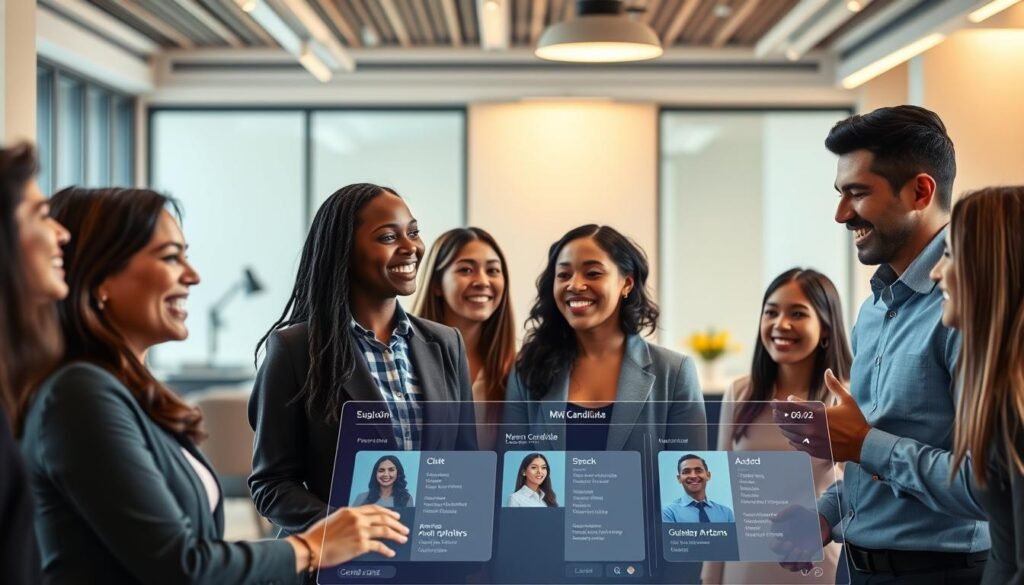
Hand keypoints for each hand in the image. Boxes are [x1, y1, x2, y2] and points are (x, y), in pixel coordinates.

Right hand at [292, 505, 409, 571]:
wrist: (311, 547)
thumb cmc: (318, 536)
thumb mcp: (335, 519)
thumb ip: (349, 519)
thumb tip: (361, 523)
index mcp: (351, 511)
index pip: (375, 509)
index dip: (388, 512)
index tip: (396, 517)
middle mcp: (357, 519)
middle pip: (383, 518)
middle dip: (397, 524)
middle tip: (404, 529)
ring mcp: (360, 531)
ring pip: (385, 531)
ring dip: (396, 535)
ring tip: (403, 539)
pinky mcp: (360, 545)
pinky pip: (379, 546)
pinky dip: (387, 550)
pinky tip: (391, 552)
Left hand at [776, 370, 870, 462]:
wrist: (864, 445)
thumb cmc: (856, 422)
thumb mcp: (847, 400)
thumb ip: (834, 385)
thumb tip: (828, 371)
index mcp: (819, 414)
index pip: (793, 408)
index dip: (781, 404)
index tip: (776, 401)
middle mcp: (813, 428)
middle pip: (788, 421)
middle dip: (779, 415)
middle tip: (775, 411)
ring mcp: (813, 441)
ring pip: (790, 434)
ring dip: (784, 427)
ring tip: (780, 422)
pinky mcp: (815, 450)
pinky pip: (797, 445)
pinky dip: (792, 439)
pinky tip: (791, 436)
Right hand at [777, 512, 830, 572]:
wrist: (820, 522)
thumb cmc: (805, 515)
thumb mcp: (796, 509)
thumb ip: (784, 513)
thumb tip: (771, 518)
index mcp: (780, 537)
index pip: (773, 547)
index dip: (776, 546)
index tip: (785, 539)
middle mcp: (786, 547)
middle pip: (779, 559)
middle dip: (785, 554)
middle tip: (792, 544)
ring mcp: (795, 553)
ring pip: (788, 566)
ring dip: (794, 561)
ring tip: (802, 551)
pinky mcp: (805, 557)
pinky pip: (800, 567)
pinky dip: (804, 563)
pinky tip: (809, 553)